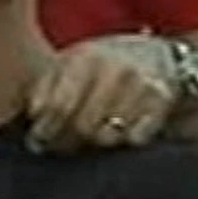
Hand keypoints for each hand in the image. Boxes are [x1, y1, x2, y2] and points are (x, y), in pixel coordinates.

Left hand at [28, 35, 178, 151]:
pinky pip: (136, 138)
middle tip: (63, 143)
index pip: (57, 108)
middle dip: (68, 141)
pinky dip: (126, 140)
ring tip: (91, 134)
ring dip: (96, 142)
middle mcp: (116, 69)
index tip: (40, 140)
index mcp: (85, 57)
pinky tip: (121, 130)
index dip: (44, 131)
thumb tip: (34, 116)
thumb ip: (44, 86)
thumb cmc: (102, 64)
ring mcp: (142, 85)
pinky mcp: (163, 102)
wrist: (158, 54)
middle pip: (82, 126)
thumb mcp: (70, 61)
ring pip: (107, 137)